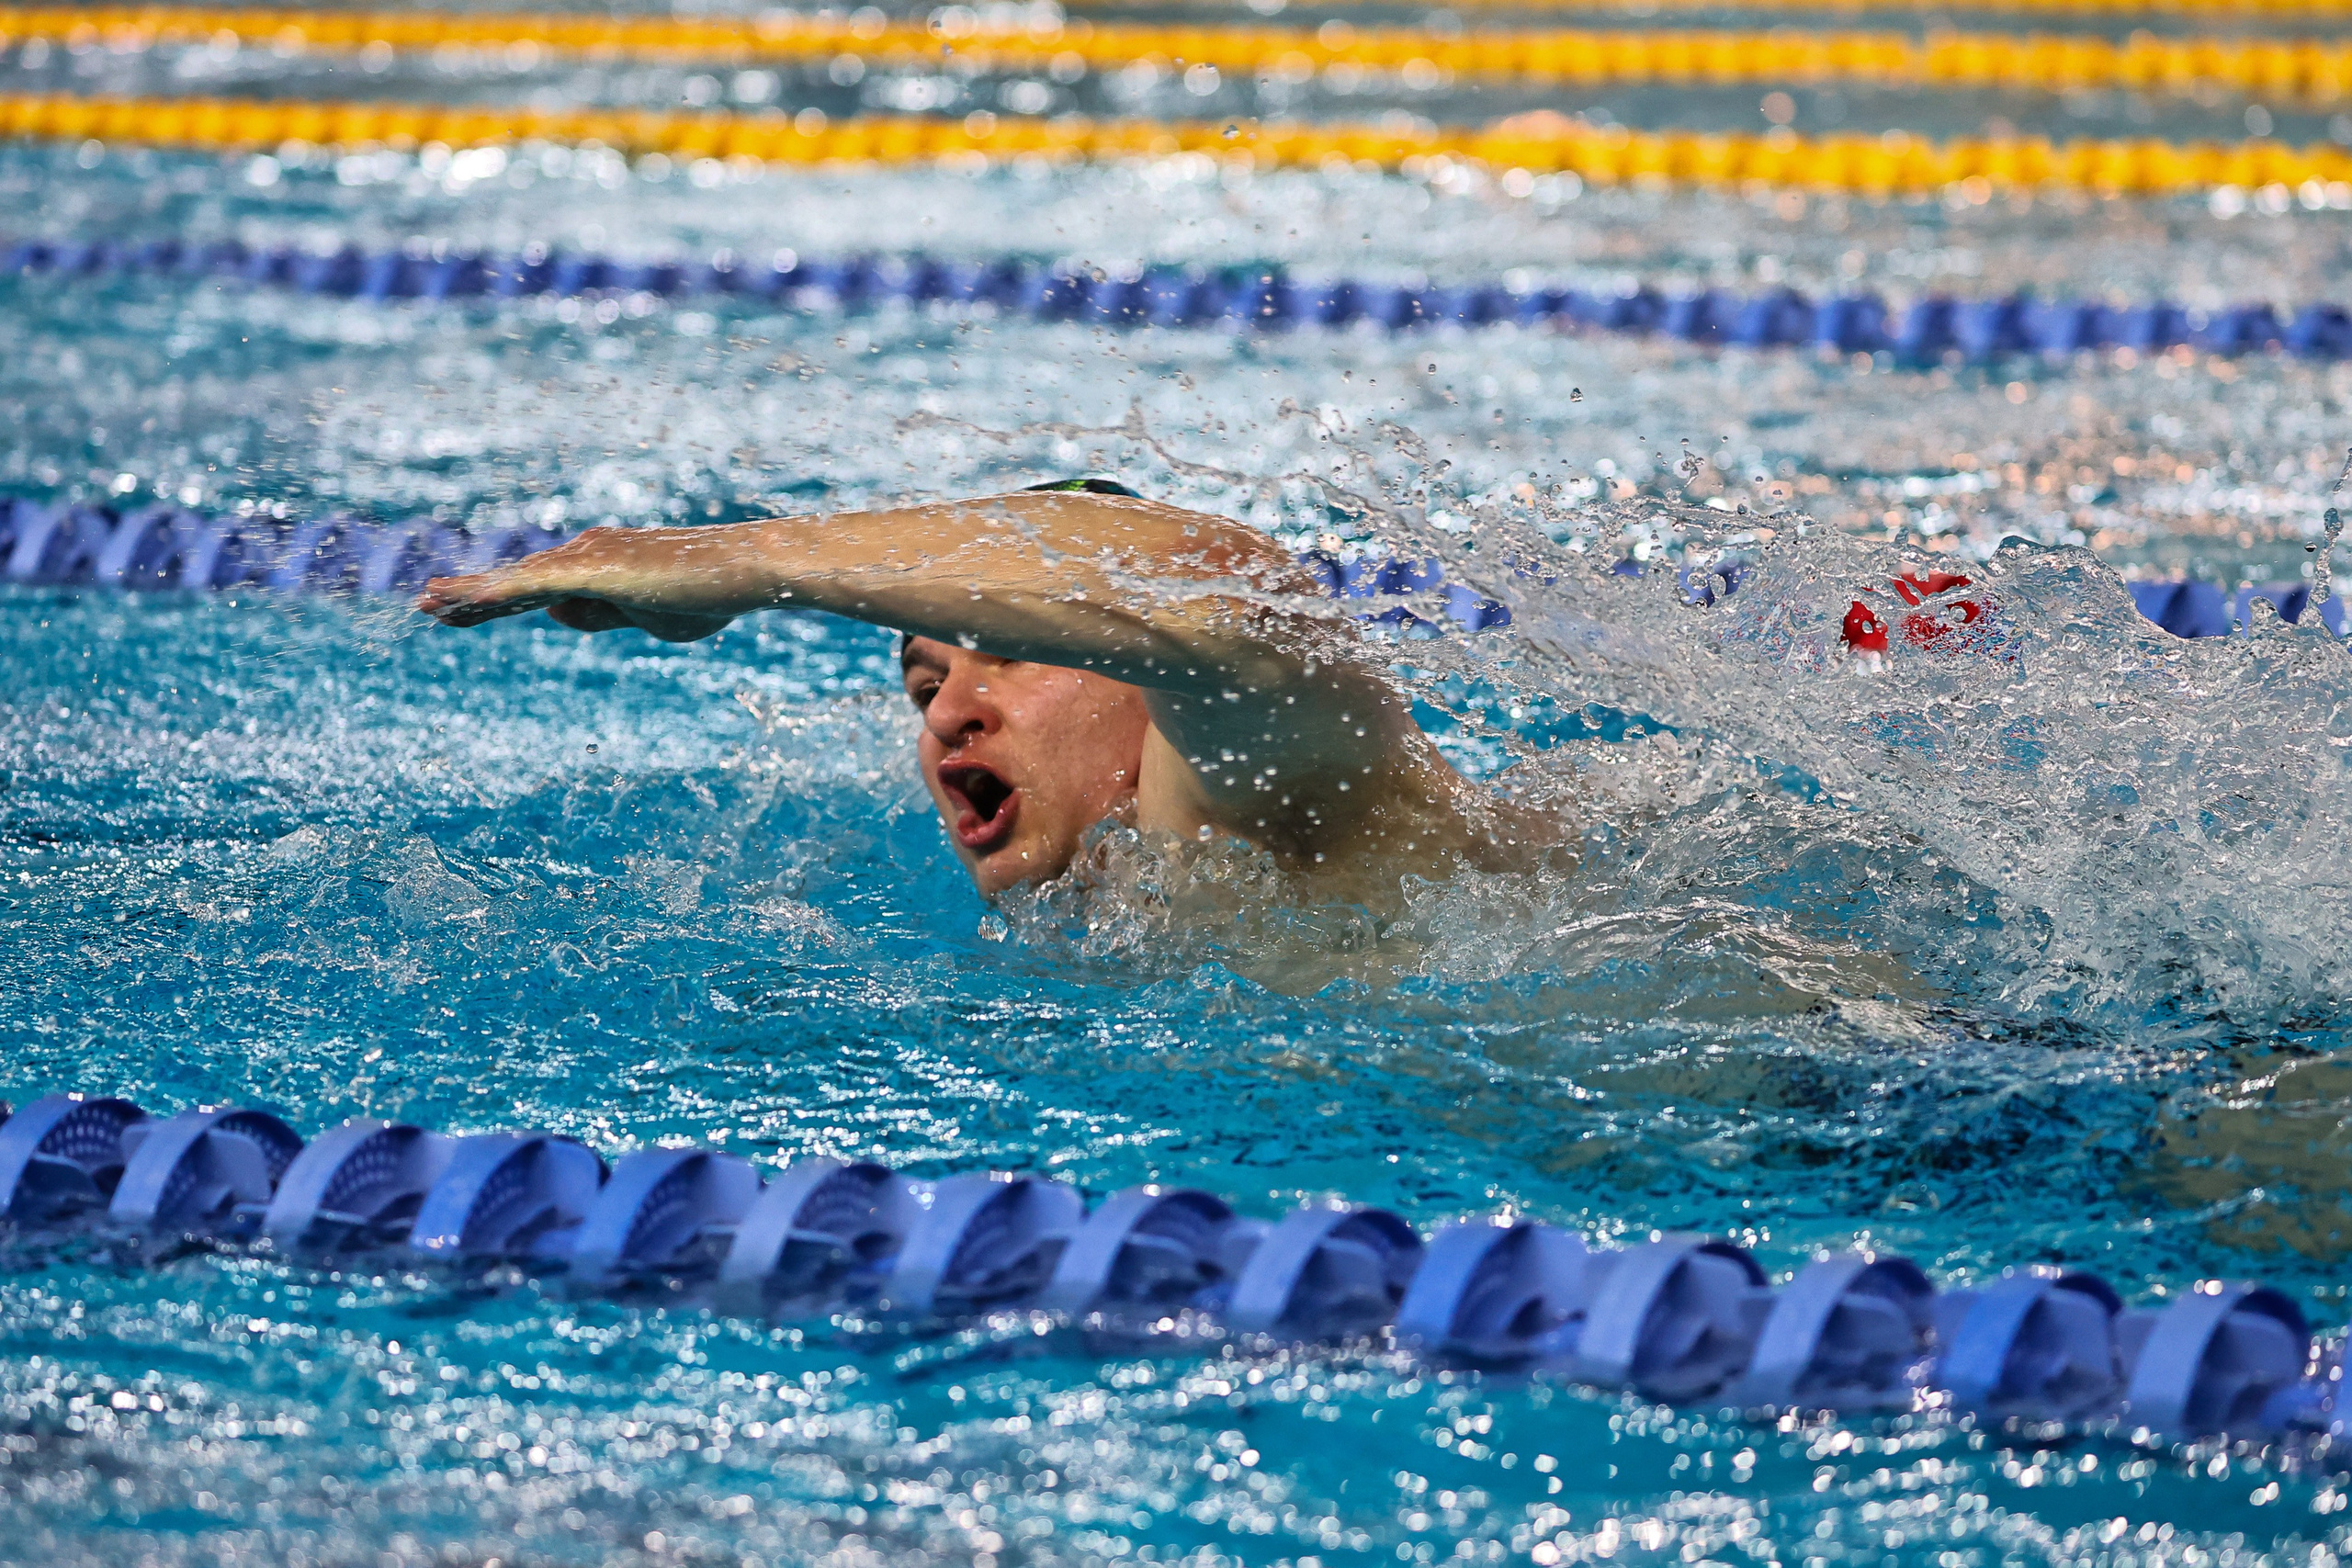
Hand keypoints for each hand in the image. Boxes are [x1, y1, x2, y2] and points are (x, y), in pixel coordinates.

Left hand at [415, 528, 736, 642]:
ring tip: (428, 604)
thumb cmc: (707, 593)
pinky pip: (532, 586)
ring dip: (471, 594)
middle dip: (469, 595)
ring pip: (515, 581)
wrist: (742, 571)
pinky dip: (496, 595)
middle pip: (514, 581)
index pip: (533, 589)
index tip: (455, 613)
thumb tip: (554, 614)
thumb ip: (600, 616)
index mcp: (595, 567)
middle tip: (424, 606)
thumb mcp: (646, 617)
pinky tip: (463, 603)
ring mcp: (586, 559)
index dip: (491, 602)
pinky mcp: (593, 570)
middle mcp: (583, 555)